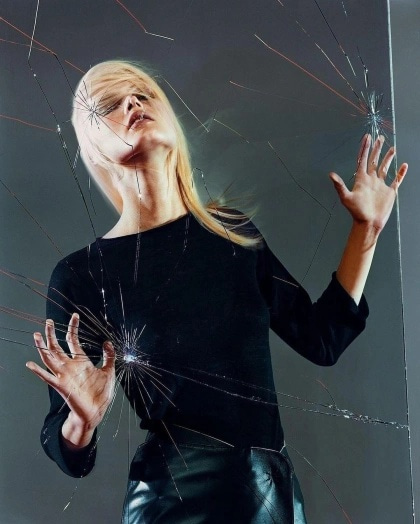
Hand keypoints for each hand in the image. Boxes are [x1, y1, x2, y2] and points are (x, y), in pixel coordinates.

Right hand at [26, 313, 115, 433]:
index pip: (73, 340)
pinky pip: (47, 377)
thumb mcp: (108, 371)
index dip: (73, 328)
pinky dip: (38, 371)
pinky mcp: (61, 386)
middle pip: (57, 346)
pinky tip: (30, 364)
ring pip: (49, 358)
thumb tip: (107, 341)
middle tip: (48, 321)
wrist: (96, 411)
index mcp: (81, 361)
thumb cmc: (101, 393)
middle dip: (52, 334)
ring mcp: (64, 375)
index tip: (74, 316)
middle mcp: (70, 366)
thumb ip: (108, 356)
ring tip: (36, 335)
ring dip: (42, 347)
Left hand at [329, 134, 407, 234]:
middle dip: (376, 149)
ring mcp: (380, 185)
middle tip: (379, 137)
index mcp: (361, 179)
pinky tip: (403, 165)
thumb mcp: (346, 197)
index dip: (365, 148)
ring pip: (384, 168)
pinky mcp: (389, 192)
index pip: (363, 159)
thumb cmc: (356, 212)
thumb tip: (330, 174)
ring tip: (392, 148)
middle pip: (374, 160)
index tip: (367, 136)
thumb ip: (339, 185)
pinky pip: (396, 179)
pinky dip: (400, 173)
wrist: (368, 223)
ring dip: (388, 158)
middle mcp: (371, 180)